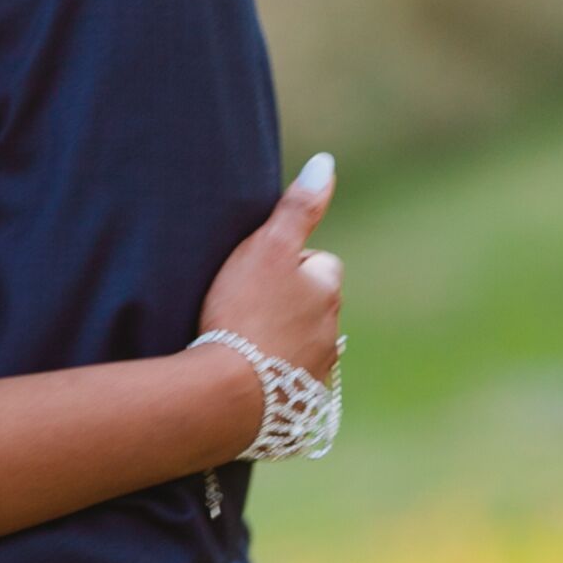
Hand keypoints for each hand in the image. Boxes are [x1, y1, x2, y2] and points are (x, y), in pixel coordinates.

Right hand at [199, 153, 343, 381]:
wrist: (230, 389)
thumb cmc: (244, 310)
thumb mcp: (265, 248)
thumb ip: (297, 208)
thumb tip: (325, 162)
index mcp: (327, 289)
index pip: (319, 264)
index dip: (289, 265)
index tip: (258, 275)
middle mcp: (332, 329)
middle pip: (313, 304)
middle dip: (290, 302)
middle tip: (247, 305)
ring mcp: (318, 368)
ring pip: (304, 341)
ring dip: (284, 338)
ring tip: (244, 340)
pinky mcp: (300, 401)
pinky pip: (292, 377)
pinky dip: (276, 373)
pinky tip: (249, 372)